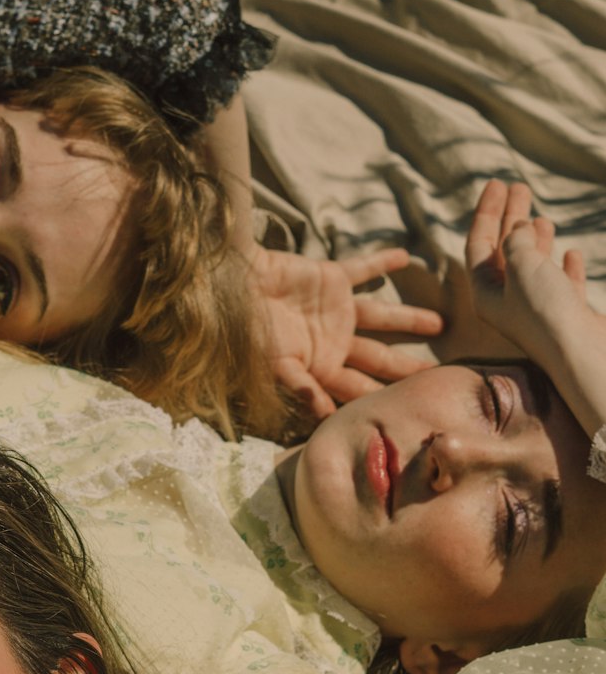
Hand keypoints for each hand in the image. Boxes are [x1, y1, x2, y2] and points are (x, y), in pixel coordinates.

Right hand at [247, 245, 442, 420]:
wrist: (233, 287)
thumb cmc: (249, 330)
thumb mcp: (274, 363)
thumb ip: (300, 387)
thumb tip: (324, 416)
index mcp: (319, 367)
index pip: (357, 387)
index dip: (380, 396)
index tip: (410, 406)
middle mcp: (332, 342)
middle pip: (378, 357)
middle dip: (405, 366)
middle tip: (436, 374)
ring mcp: (334, 310)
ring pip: (380, 316)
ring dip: (408, 318)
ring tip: (439, 322)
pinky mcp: (331, 278)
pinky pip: (362, 269)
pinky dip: (382, 262)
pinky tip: (405, 257)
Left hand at [465, 179, 599, 364]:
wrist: (581, 353)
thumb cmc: (546, 311)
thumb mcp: (522, 266)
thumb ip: (515, 242)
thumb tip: (519, 228)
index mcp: (486, 294)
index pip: (478, 245)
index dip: (487, 212)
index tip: (498, 182)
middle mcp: (507, 303)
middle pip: (503, 253)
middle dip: (510, 219)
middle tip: (520, 187)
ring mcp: (537, 310)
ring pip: (532, 269)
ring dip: (535, 242)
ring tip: (540, 219)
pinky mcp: (566, 316)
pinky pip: (561, 287)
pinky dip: (565, 268)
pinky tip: (572, 254)